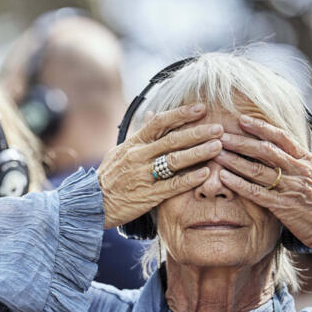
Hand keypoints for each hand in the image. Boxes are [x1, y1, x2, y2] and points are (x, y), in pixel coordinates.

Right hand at [97, 103, 222, 228]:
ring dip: (198, 153)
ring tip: (218, 147)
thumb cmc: (109, 177)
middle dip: (198, 132)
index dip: (181, 114)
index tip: (201, 108)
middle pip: (172, 140)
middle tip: (219, 128)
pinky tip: (205, 173)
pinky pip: (172, 185)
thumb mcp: (120, 151)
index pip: (159, 122)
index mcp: (133, 144)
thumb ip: (139, 135)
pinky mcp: (147, 196)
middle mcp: (138, 156)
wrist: (92, 203)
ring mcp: (143, 176)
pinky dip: (189, 179)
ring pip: (174, 161)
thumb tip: (152, 115)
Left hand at [214, 115, 311, 261]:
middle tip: (219, 134)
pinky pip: (256, 193)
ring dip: (234, 160)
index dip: (261, 127)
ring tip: (215, 152)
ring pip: (257, 169)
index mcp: (308, 161)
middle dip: (240, 141)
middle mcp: (298, 171)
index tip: (242, 120)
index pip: (282, 138)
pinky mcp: (283, 206)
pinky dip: (238, 184)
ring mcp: (290, 188)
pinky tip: (223, 177)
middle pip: (264, 150)